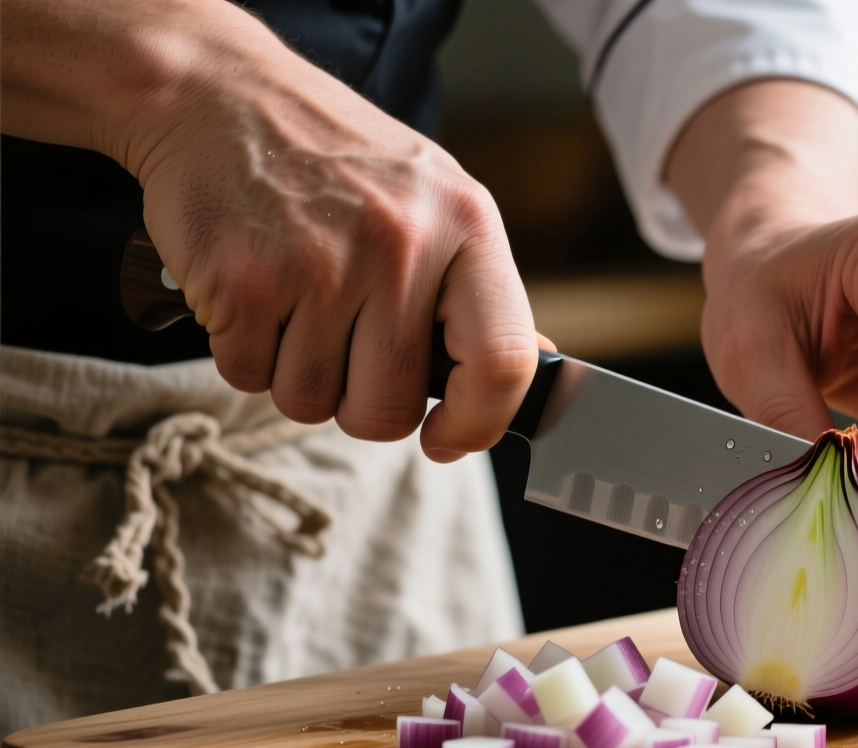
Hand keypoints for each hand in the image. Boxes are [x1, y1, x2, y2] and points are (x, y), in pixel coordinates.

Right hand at [2, 0, 539, 460]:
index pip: (504, 362)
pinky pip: (249, 377)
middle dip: (360, 402)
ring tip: (296, 300)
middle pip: (389, 409)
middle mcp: (401, 245)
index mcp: (467, 225)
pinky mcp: (244, 281)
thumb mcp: (435, 200)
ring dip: (296, 374)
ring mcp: (320, 264)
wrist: (216, 93)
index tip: (448, 438)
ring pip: (312, 402)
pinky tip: (253, 290)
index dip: (479, 424)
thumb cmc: (337, 159)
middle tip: (343, 345)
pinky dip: (244, 352)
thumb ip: (477, 288)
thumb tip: (535, 366)